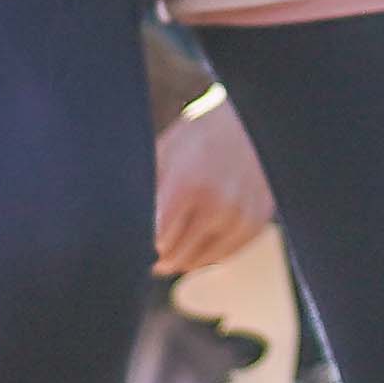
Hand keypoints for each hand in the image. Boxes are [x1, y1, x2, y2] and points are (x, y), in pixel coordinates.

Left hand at [153, 96, 275, 274]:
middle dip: (158, 255)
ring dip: (182, 256)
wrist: (249, 121)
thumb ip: (147, 195)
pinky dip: (207, 252)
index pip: (156, 243)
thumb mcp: (163, 156)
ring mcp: (242, 216)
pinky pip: (223, 255)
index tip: (136, 241)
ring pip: (199, 261)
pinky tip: (198, 234)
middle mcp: (219, 206)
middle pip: (176, 257)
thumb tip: (126, 232)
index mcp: (188, 186)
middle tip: (151, 247)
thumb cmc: (198, 136)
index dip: (142, 246)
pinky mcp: (258, 222)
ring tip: (173, 240)